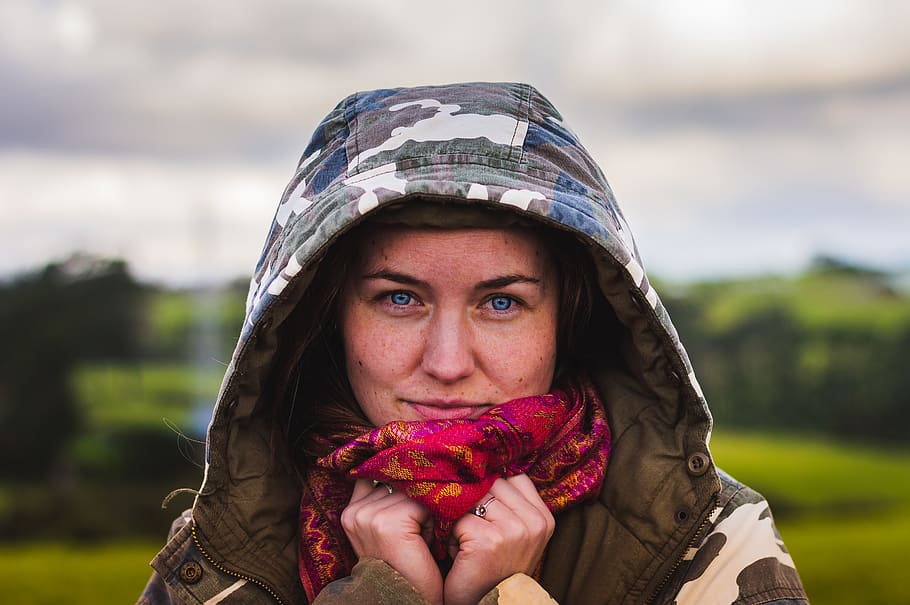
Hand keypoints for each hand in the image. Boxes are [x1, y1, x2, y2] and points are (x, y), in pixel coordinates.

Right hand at [341, 479, 442, 604]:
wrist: (405, 600)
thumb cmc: (403, 568)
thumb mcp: (387, 529)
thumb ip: (384, 499)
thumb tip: (400, 461)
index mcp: (349, 512)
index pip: (380, 477)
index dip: (402, 491)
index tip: (410, 514)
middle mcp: (355, 511)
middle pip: (399, 483)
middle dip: (413, 505)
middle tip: (413, 537)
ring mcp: (370, 516)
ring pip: (413, 492)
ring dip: (424, 514)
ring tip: (417, 542)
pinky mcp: (389, 522)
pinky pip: (423, 504)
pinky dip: (432, 523)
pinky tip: (424, 544)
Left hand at [444, 474, 554, 604]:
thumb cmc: (495, 569)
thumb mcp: (515, 532)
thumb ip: (511, 501)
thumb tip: (488, 462)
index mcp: (544, 518)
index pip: (512, 478)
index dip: (491, 492)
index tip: (486, 516)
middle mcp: (534, 522)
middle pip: (491, 484)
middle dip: (474, 505)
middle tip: (476, 535)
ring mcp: (514, 531)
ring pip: (473, 498)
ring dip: (461, 518)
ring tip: (468, 544)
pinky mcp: (489, 540)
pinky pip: (458, 518)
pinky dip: (451, 536)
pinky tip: (460, 555)